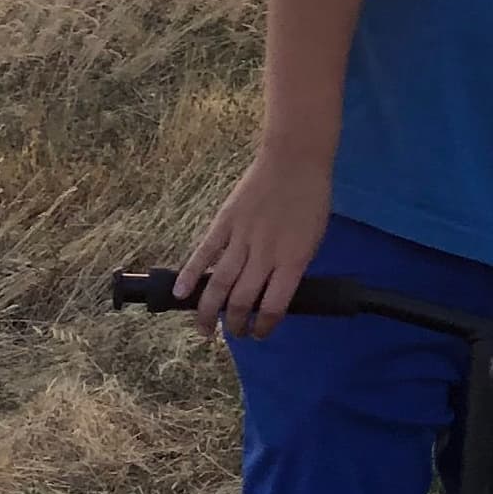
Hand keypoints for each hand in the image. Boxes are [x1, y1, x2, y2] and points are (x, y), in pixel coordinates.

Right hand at [178, 151, 334, 337]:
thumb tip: (273, 292)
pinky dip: (189, 275)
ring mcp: (242, 238)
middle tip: (231, 333)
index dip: (264, 327)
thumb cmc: (310, 200)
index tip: (259, 333)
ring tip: (204, 329)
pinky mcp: (224, 223)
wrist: (295, 160)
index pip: (273, 307)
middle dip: (234, 324)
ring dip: (208, 310)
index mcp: (292, 261)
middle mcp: (265, 254)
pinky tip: (180, 293)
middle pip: (241, 300)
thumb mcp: (312, 240)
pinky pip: (204, 253)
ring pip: (219, 283)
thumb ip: (292, 267)